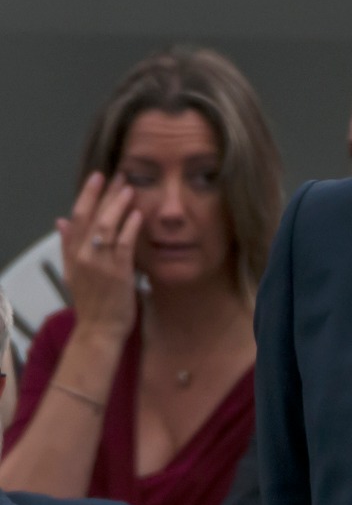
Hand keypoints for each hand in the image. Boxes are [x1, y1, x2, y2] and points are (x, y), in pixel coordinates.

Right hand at [57, 172, 141, 342]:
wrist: (99, 329)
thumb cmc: (92, 302)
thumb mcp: (72, 272)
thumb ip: (68, 246)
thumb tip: (60, 221)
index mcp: (72, 253)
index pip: (76, 216)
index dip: (87, 194)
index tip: (97, 176)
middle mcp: (83, 256)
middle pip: (91, 216)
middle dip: (105, 193)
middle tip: (119, 174)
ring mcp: (99, 264)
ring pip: (107, 226)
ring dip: (119, 205)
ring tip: (130, 188)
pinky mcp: (118, 273)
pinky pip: (123, 245)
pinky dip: (130, 227)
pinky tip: (138, 214)